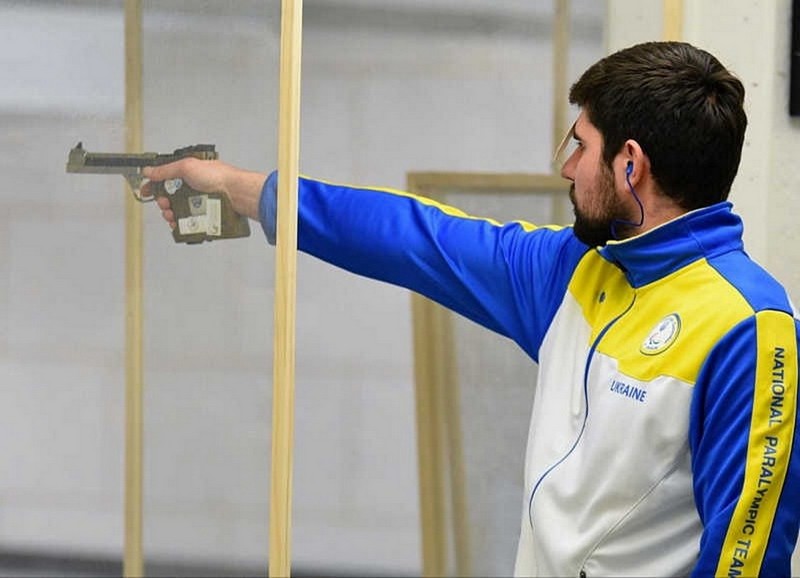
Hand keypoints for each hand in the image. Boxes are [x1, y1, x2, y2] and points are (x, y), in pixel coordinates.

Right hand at [141, 158, 266, 227]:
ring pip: (179, 212)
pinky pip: (190, 222)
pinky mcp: (206, 216)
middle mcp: (195, 188)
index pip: (167, 178)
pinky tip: (179, 225)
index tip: (145, 191)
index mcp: (191, 173)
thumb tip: (148, 171)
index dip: (154, 185)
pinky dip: (181, 225)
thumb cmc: (219, 176)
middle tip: (165, 204)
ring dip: (170, 215)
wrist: (236, 194)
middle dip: (163, 202)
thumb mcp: (187, 167)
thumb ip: (166, 170)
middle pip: (171, 198)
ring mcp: (201, 203)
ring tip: (172, 216)